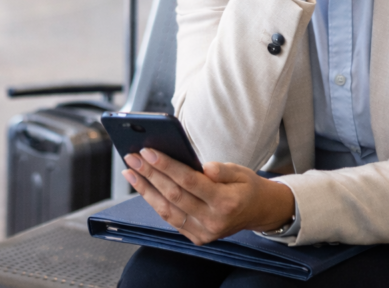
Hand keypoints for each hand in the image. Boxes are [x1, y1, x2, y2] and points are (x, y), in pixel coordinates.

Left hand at [122, 148, 294, 245]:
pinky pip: (170, 219)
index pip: (189, 181)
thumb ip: (222, 170)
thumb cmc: (246, 187)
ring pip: (167, 210)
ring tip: (130, 171)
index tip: (147, 151)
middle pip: (174, 195)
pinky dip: (154, 201)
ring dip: (145, 189)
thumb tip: (204, 167)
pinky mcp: (196, 238)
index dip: (166, 165)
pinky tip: (143, 186)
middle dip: (149, 174)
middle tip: (132, 157)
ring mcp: (204, 233)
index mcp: (226, 202)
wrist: (258, 212)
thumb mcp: (241, 171)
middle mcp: (214, 221)